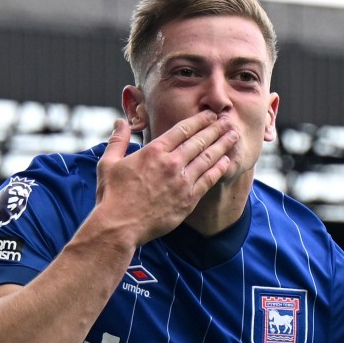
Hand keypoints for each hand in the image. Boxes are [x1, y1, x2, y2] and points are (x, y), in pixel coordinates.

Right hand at [95, 112, 239, 244]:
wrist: (120, 227)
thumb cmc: (112, 196)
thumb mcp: (109, 163)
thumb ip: (118, 140)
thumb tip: (120, 122)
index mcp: (154, 151)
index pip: (183, 129)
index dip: (199, 120)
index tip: (210, 115)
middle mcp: (171, 163)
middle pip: (200, 141)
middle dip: (216, 129)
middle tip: (228, 121)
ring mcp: (182, 182)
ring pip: (208, 158)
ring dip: (223, 145)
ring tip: (234, 136)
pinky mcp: (188, 200)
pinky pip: (209, 180)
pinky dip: (219, 169)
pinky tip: (227, 161)